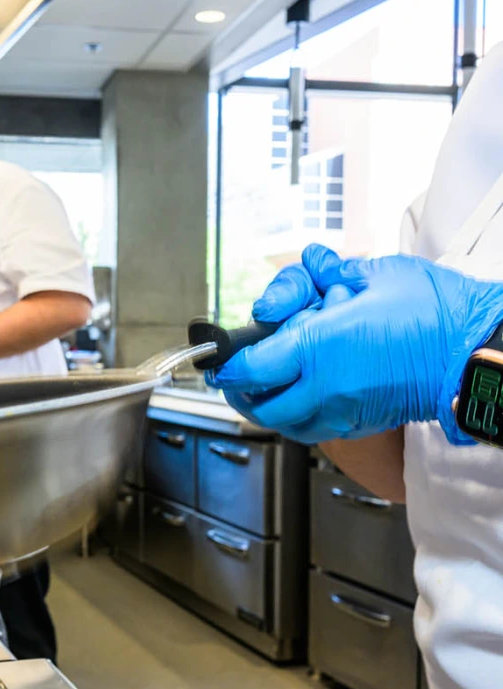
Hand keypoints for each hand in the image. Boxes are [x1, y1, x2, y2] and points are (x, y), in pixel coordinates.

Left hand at [208, 244, 502, 443]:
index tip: (220, 358)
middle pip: (259, 405)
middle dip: (240, 392)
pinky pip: (314, 430)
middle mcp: (323, 386)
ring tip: (267, 386)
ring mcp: (342, 411)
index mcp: (317, 347)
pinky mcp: (362, 423)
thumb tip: (310, 268)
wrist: (477, 353)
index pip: (249, 367)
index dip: (228, 364)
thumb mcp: (374, 275)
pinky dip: (299, 417)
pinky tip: (306, 395)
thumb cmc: (434, 312)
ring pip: (285, 424)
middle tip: (236, 376)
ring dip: (268, 407)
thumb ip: (330, 274)